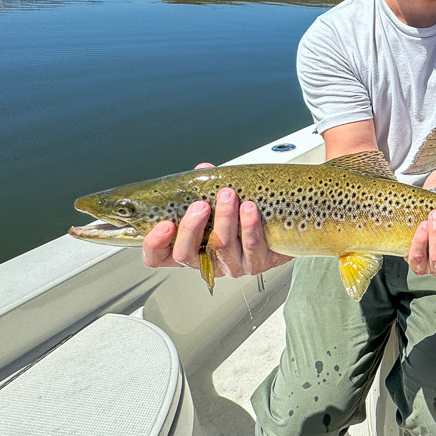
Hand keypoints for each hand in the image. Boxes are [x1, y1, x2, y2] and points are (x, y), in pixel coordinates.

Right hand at [142, 163, 292, 275]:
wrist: (280, 228)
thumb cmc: (240, 216)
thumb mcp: (217, 201)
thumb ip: (205, 186)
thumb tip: (202, 169)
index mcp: (189, 247)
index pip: (157, 256)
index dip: (155, 244)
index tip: (164, 224)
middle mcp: (206, 260)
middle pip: (185, 254)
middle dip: (191, 227)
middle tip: (200, 205)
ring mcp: (231, 265)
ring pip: (221, 247)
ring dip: (224, 219)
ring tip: (228, 195)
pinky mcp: (256, 263)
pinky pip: (251, 247)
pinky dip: (250, 226)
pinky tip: (250, 209)